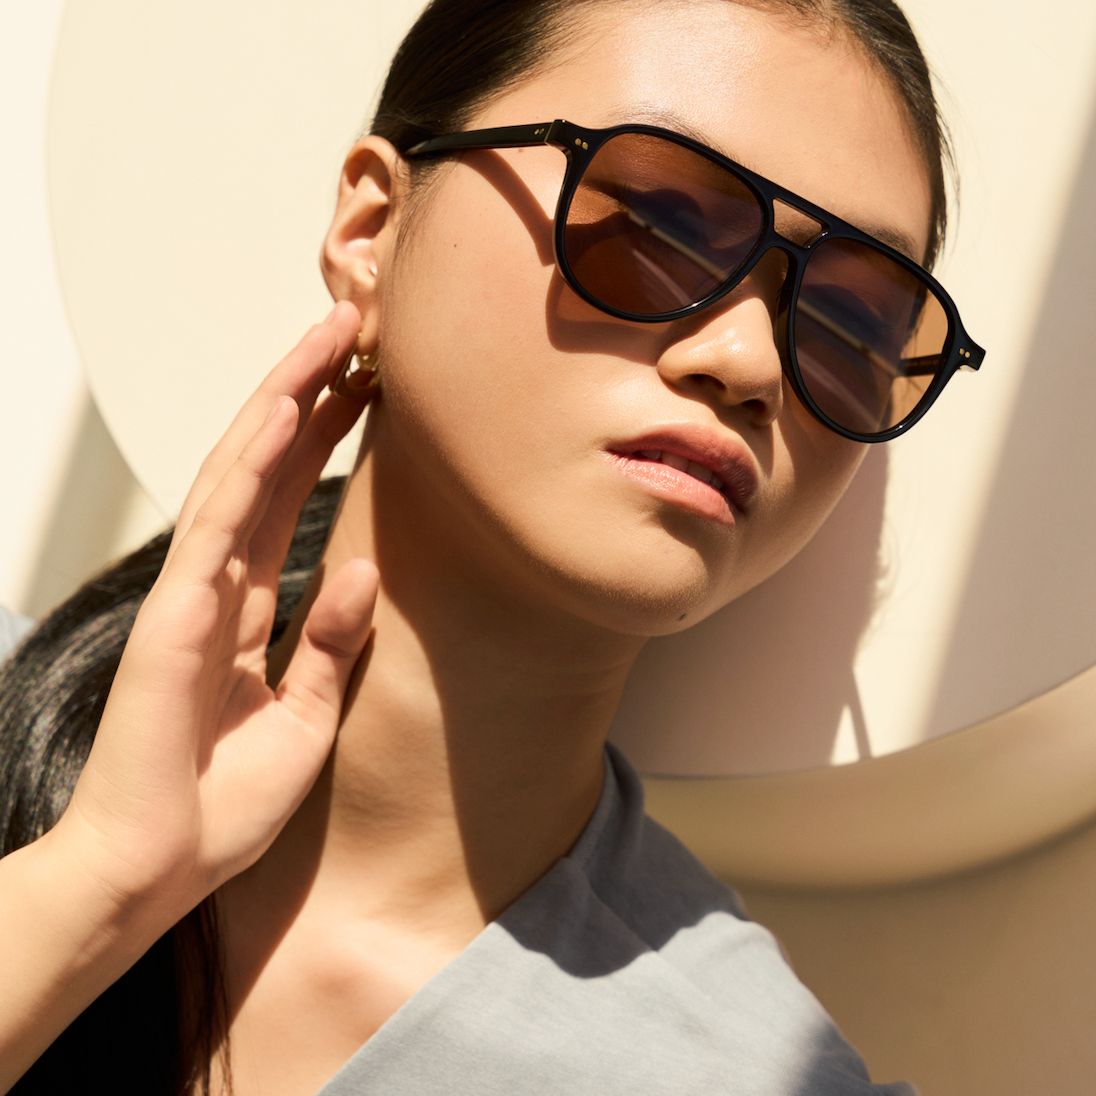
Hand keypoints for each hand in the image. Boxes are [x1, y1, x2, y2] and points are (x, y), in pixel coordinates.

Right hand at [55, 300, 377, 919]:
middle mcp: (220, 584)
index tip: (368, 386)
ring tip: (332, 336)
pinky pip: (221, 524)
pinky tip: (287, 408)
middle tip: (355, 330)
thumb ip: (331, 640)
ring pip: (243, 471)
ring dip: (287, 399)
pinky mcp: (178, 616)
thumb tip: (367, 568)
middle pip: (267, 465)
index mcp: (248, 608)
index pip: (289, 497)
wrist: (162, 868)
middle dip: (310, 392)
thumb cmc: (222, 804)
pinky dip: (253, 463)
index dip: (324, 436)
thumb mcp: (305, 715)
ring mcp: (195, 592)